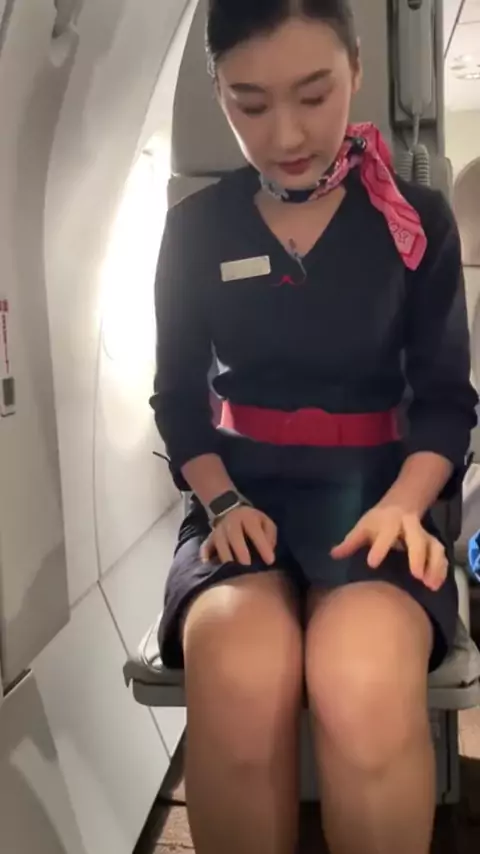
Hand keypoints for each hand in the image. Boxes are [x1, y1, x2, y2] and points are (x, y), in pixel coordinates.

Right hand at [201, 506, 276, 566]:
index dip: (263, 546)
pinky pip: (206, 546)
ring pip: (219, 542)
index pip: (255, 531)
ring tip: (232, 570)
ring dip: (225, 556)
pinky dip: (206, 555)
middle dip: (240, 550)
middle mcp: (231, 522)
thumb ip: (269, 535)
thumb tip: (268, 551)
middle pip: (234, 535)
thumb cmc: (252, 521)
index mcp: (247, 517)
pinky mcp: (210, 538)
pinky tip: (209, 564)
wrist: (231, 510)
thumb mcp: (266, 522)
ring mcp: (218, 530)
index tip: (270, 561)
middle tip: (247, 565)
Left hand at [330, 505, 447, 591]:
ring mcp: (424, 534)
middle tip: (415, 576)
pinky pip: (441, 555)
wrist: (400, 506)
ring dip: (433, 565)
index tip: (372, 564)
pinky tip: (436, 585)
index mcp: (389, 521)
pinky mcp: (433, 543)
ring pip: (433, 547)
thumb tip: (333, 555)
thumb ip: (350, 542)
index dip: (380, 548)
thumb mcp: (362, 527)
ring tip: (430, 585)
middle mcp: (409, 526)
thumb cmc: (377, 523)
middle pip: (416, 538)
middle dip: (417, 556)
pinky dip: (441, 570)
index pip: (386, 533)